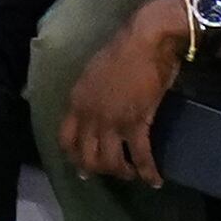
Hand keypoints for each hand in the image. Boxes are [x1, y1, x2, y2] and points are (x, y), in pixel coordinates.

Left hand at [57, 0, 189, 183]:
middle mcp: (89, 115)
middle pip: (86, 155)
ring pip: (110, 161)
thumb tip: (97, 107)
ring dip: (122, 172)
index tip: (82, 165)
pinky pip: (140, 156)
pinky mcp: (136, 123)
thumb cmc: (123, 52)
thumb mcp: (95, 75)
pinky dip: (148, 171)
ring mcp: (111, 121)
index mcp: (76, 101)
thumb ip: (91, 95)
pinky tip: (155, 180)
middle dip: (97, 169)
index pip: (65, 138)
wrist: (145, 40)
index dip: (73, 155)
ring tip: (131, 175)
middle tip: (109, 173)